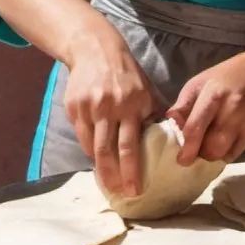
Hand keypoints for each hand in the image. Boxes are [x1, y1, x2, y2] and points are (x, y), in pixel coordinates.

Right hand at [64, 35, 160, 197]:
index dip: (132, 171)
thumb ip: (154, 114)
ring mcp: (89, 107)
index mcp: (132, 104)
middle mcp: (109, 106)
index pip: (130, 145)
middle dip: (113, 177)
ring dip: (100, 168)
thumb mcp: (147, 90)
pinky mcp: (74, 107)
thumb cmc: (127, 74)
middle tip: (119, 194)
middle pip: (108, 151)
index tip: (135, 190)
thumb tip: (171, 140)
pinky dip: (89, 150)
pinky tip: (96, 159)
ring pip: (92, 147)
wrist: (96, 50)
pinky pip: (82, 136)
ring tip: (107, 182)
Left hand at [166, 58, 244, 165]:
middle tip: (195, 150)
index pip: (197, 128)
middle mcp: (232, 108)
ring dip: (212, 155)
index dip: (187, 148)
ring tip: (207, 146)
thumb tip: (170, 128)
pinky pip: (235, 153)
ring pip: (224, 153)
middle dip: (200, 153)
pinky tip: (221, 143)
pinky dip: (224, 153)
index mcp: (213, 95)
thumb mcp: (196, 85)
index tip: (181, 160)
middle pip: (213, 146)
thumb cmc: (220, 79)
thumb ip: (182, 108)